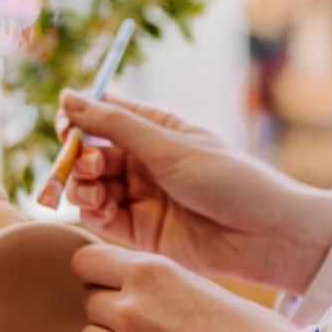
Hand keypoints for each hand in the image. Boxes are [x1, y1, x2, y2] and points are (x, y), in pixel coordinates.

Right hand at [58, 91, 331, 294]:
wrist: (266, 236)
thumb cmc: (228, 181)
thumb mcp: (169, 147)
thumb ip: (115, 124)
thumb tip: (67, 96)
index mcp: (155, 129)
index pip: (103, 115)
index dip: (78, 119)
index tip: (65, 128)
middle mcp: (144, 160)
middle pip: (90, 153)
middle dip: (78, 158)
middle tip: (87, 166)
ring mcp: (140, 195)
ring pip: (90, 185)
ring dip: (82, 185)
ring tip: (93, 190)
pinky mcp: (139, 229)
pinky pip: (101, 216)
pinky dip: (92, 211)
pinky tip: (100, 208)